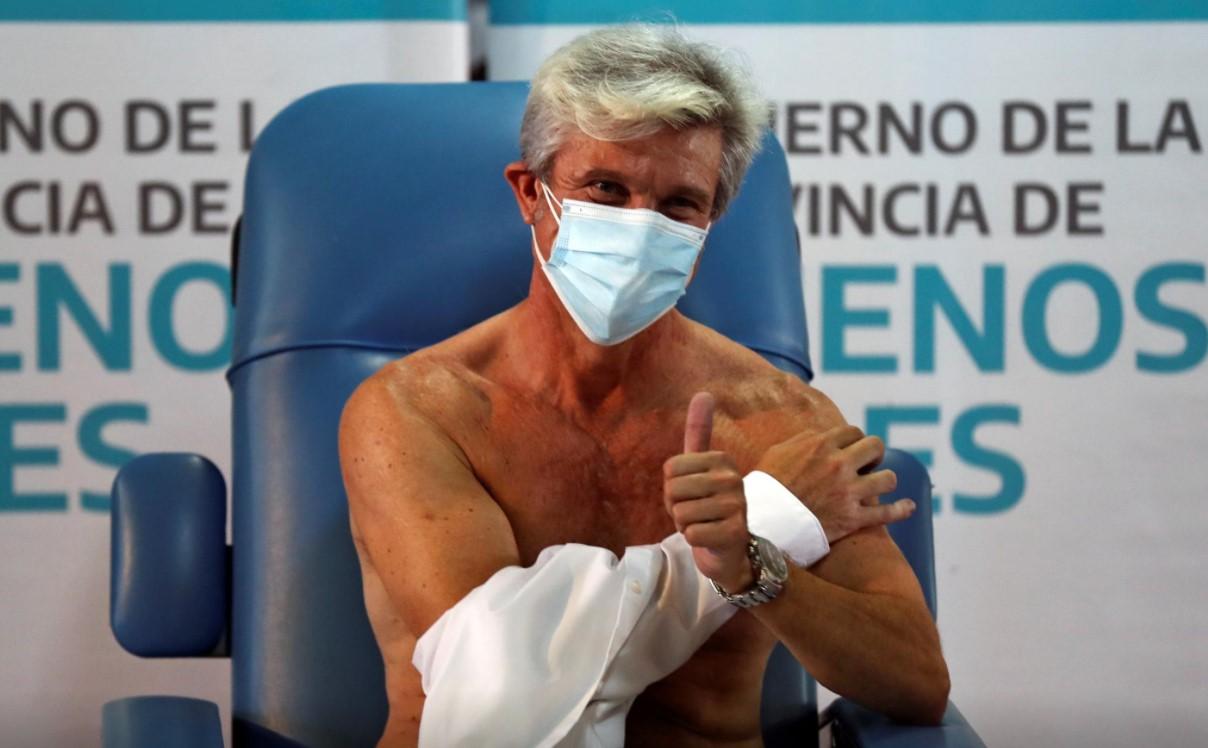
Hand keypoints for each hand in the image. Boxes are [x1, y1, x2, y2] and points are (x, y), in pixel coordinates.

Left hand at [663, 392, 753, 593]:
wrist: (731, 550)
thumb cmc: (709, 506)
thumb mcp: (702, 468)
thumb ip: (699, 432)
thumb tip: (704, 392)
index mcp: (722, 460)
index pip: (670, 468)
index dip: (671, 486)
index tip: (690, 493)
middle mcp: (732, 478)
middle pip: (673, 490)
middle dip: (676, 507)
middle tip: (696, 512)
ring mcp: (736, 506)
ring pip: (681, 513)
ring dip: (685, 524)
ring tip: (703, 524)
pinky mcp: (734, 533)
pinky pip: (691, 534)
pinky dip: (694, 540)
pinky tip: (709, 539)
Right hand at [755, 425, 913, 543]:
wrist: (764, 523)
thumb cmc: (767, 487)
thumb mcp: (778, 452)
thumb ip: (803, 440)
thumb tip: (821, 436)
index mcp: (821, 446)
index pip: (853, 432)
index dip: (855, 439)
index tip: (852, 449)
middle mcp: (839, 465)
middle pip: (875, 447)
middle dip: (873, 454)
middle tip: (867, 464)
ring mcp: (848, 492)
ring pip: (887, 478)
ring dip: (884, 480)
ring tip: (876, 485)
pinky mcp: (853, 518)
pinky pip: (887, 512)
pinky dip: (902, 509)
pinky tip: (909, 506)